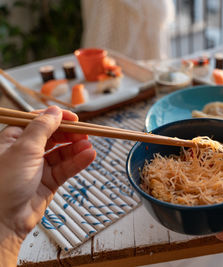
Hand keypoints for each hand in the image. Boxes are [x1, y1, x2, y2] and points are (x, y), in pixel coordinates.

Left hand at [0, 106, 95, 264]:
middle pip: (53, 137)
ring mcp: (37, 168)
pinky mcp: (48, 183)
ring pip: (62, 153)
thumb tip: (54, 111)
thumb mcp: (24, 148)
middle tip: (85, 133)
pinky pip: (66, 168)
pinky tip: (88, 156)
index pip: (38, 122)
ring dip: (76, 148)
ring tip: (89, 146)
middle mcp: (25, 153)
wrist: (2, 220)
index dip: (57, 119)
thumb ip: (42, 127)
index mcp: (13, 140)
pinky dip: (78, 162)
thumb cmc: (3, 184)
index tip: (74, 118)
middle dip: (70, 134)